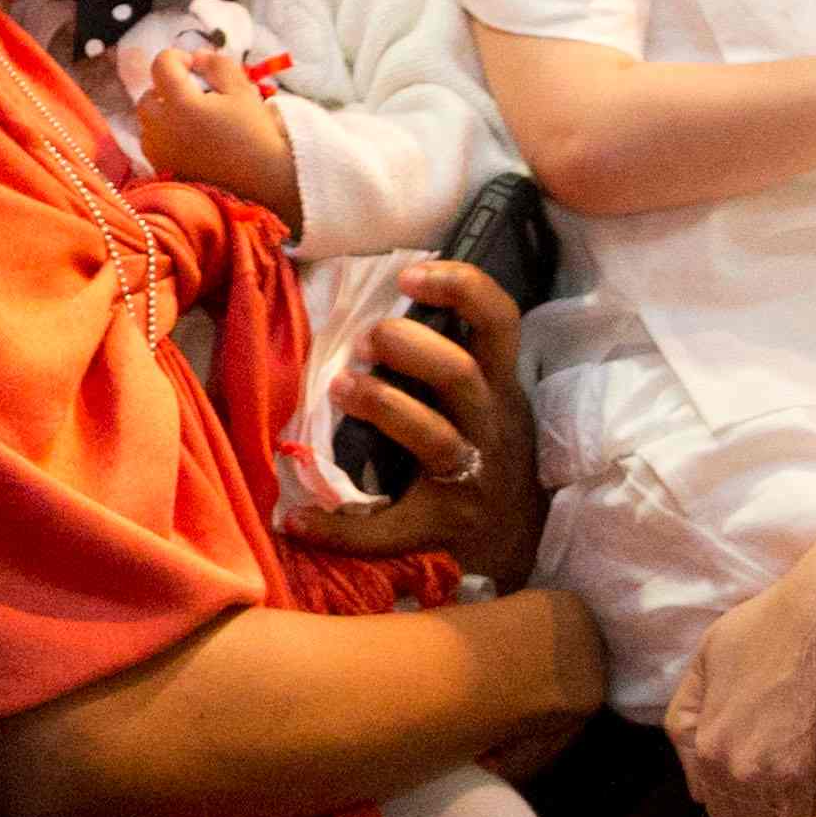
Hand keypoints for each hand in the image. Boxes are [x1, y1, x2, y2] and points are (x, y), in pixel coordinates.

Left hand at [133, 46, 300, 217]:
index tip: (198, 67)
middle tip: (196, 93)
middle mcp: (161, 128)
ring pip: (148, 121)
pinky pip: (154, 144)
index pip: (161, 65)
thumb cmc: (255, 134)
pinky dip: (166, 136)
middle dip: (167, 87)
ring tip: (195, 118)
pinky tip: (192, 140)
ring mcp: (159, 152)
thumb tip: (197, 56)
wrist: (263, 182)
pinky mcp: (163, 170)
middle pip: (148, 95)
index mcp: (180, 104)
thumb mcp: (242, 90)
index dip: (178, 58)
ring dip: (164, 112)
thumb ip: (217, 66)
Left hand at [273, 255, 546, 585]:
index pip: (499, 322)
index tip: (408, 275)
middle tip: (365, 339)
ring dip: (382, 406)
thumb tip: (375, 308)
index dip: (461, 289)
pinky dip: (338, 528)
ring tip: (339, 387)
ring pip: (434, 437)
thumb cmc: (488, 451)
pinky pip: (389, 530)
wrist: (521, 541)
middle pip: (462, 374)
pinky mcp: (443, 527)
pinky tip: (295, 519)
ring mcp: (471, 478)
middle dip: (410, 347)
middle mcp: (490, 426)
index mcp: (498, 386)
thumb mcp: (487, 399)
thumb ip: (449, 356)